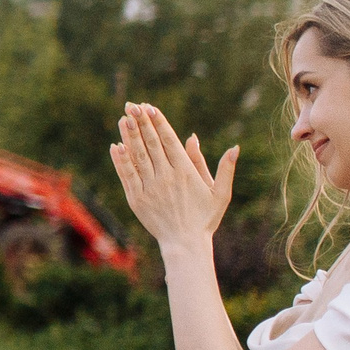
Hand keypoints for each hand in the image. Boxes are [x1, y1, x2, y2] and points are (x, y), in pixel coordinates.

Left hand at [110, 102, 238, 256]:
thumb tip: (234, 147)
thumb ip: (224, 168)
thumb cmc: (205, 218)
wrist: (185, 243)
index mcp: (185, 172)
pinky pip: (127, 175)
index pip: (168, 141)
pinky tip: (115, 146)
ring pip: (137, 156)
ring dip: (129, 136)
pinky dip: (121, 160)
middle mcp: (165, 177)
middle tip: (132, 105)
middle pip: (151, 144)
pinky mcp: (136, 199)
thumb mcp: (220, 193)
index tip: (149, 107)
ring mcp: (149, 187)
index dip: (158, 122)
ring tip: (123, 118)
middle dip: (141, 122)